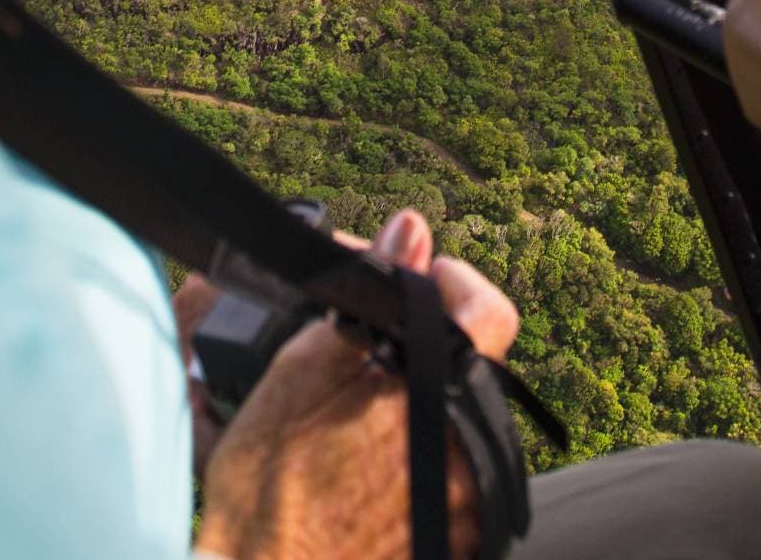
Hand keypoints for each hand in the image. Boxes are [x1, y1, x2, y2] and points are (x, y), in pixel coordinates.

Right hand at [187, 209, 520, 559]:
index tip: (407, 282)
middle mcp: (471, 456)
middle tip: (365, 346)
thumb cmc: (271, 490)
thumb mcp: (302, 371)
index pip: (490, 312)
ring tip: (356, 410)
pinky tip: (366, 460)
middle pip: (471, 366)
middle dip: (423, 343)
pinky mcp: (457, 543)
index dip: (448, 283)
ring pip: (458, 420)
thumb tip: (410, 232)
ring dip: (418, 401)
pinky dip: (417, 455)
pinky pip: (450, 476)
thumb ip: (367, 296)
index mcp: (442, 400)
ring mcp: (469, 507)